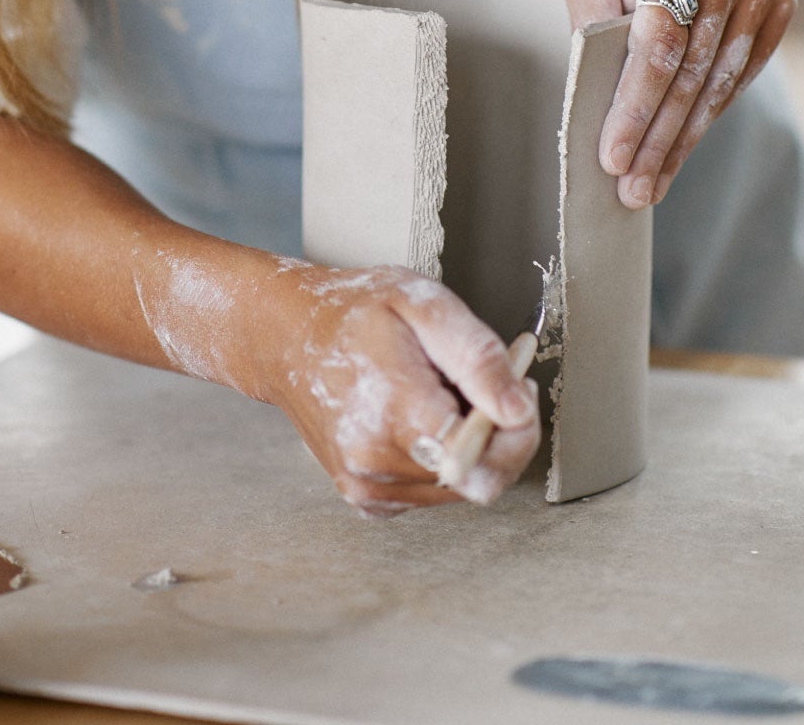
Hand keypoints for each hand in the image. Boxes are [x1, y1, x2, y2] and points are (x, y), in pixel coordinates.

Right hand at [262, 263, 540, 514]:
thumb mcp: (422, 304)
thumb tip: (518, 411)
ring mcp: (367, 488)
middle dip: (497, 435)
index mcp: (394, 413)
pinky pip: (431, 493)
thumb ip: (477, 356)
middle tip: (479, 383)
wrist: (285, 336)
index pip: (484, 460)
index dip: (516, 430)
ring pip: (459, 489)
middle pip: (479, 479)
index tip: (516, 387)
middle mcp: (376, 464)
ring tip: (439, 393)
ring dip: (468, 446)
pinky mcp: (365, 500)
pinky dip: (442, 460)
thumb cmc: (354, 312)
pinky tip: (419, 418)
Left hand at [564, 0, 796, 209]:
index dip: (634, 105)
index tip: (611, 155)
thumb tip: (599, 97)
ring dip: (683, 140)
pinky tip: (679, 149)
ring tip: (649, 184)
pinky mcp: (780, 4)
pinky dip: (708, 115)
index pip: (657, 43)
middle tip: (629, 190)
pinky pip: (740, 75)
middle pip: (689, 73)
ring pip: (719, 83)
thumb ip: (593, 24)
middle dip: (656, 139)